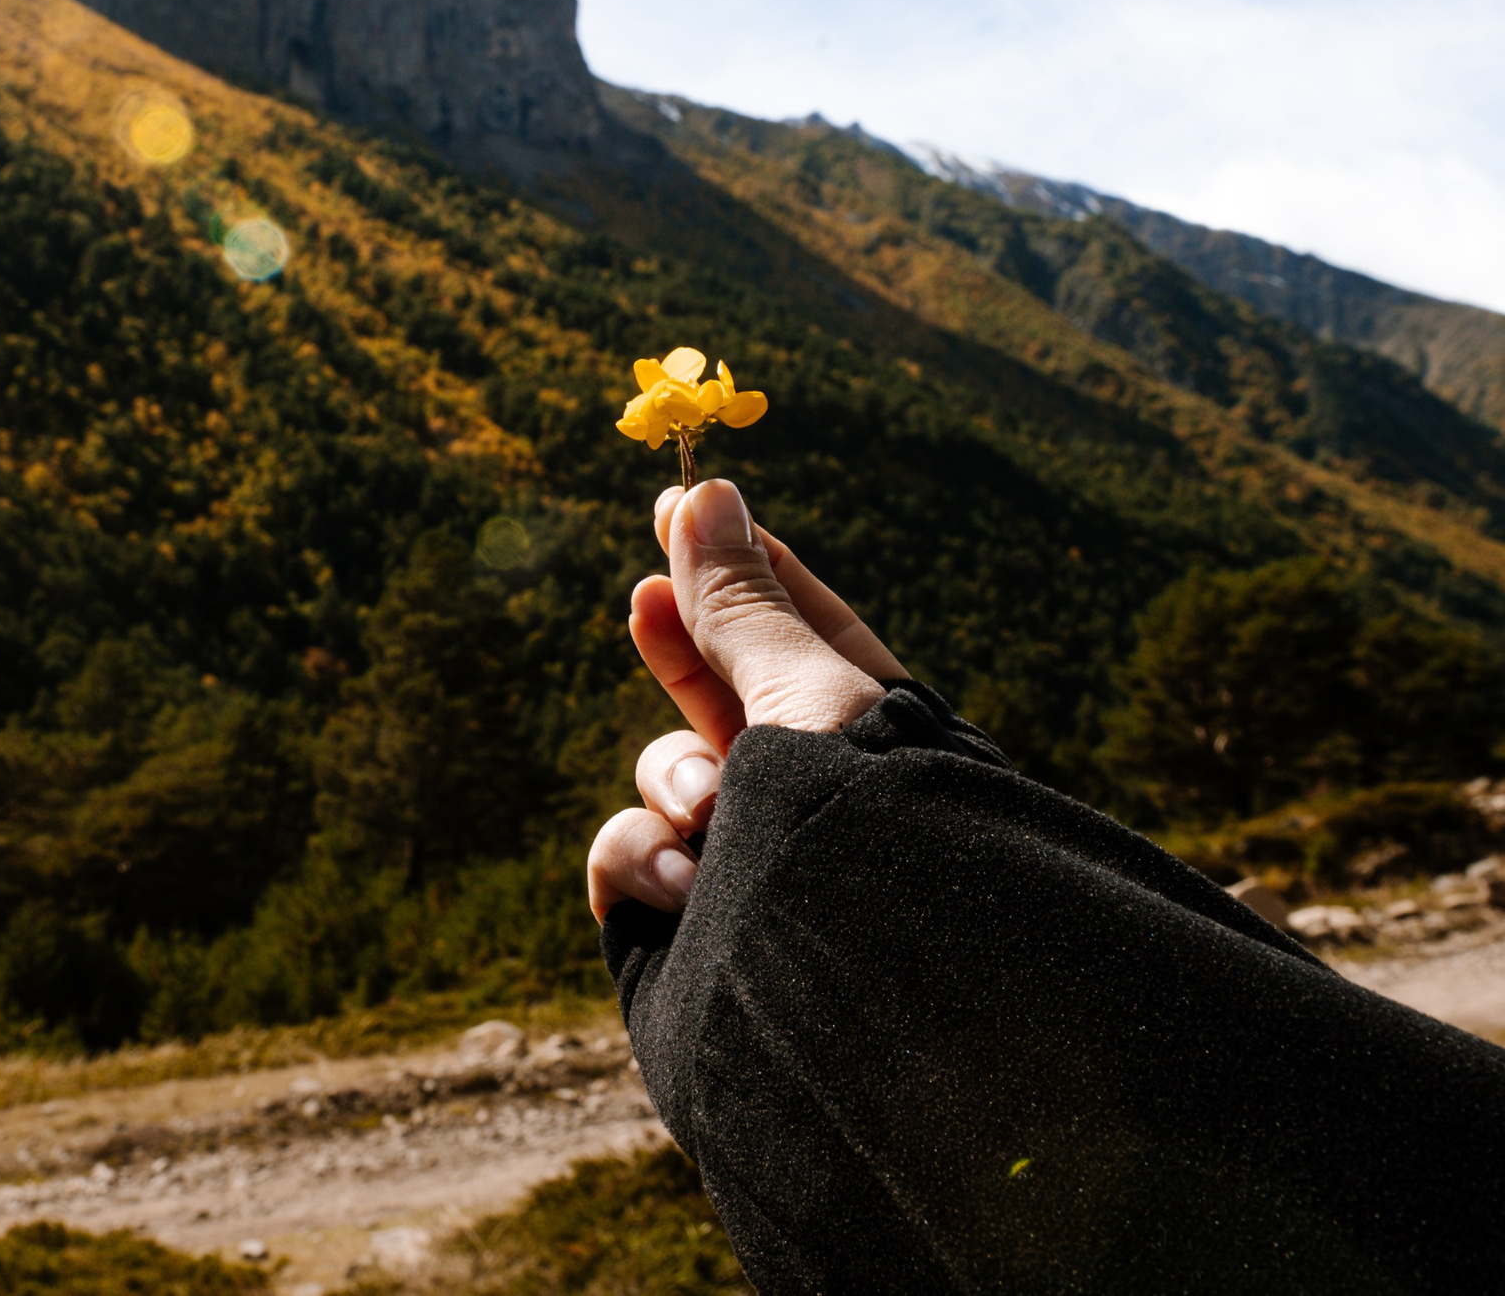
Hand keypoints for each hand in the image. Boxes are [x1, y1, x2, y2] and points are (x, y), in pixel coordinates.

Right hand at [585, 479, 903, 921]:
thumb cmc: (863, 828)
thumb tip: (703, 490)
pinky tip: (688, 887)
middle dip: (682, 649)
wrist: (848, 1013)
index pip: (806, 632)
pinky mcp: (676, 930)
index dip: (743, 568)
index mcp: (881, 747)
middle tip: (643, 594)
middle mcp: (814, 807)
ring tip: (711, 814)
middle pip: (724, 698)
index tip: (682, 503)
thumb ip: (741, 601)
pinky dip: (644, 862)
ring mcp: (741, 867)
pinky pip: (623, 858)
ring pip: (664, 777)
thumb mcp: (806, 689)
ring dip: (675, 780)